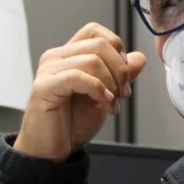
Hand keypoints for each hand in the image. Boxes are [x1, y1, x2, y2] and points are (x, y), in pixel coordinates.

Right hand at [14, 23, 147, 161]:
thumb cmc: (71, 124)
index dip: (116, 48)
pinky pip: (78, 77)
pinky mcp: (44, 87)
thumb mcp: (105, 96)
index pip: (95, 31)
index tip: (124, 74)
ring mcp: (48, 70)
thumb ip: (120, 76)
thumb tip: (139, 58)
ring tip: (113, 104)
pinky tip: (104, 104)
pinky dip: (98, 90)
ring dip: (111, 84)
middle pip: (99, 44)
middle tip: (123, 94)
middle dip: (120, 70)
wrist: (51, 152)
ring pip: (92, 60)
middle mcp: (56, 58)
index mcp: (69, 55)